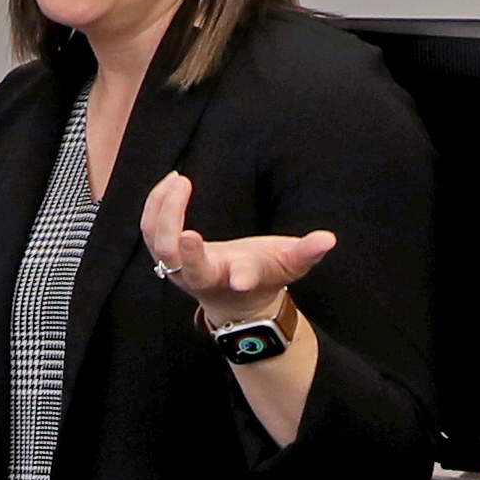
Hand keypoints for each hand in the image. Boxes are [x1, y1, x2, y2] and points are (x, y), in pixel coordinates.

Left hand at [137, 171, 337, 326]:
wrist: (237, 301)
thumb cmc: (265, 277)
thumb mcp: (289, 265)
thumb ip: (306, 253)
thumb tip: (328, 240)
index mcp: (231, 279)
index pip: (226, 276)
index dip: (223, 267)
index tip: (214, 254)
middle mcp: (200, 277)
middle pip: (176, 260)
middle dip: (172, 225)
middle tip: (182, 187)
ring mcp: (180, 268)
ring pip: (157, 242)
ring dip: (162, 208)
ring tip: (177, 178)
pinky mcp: (168, 256)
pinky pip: (151, 231)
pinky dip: (156, 205)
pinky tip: (170, 182)